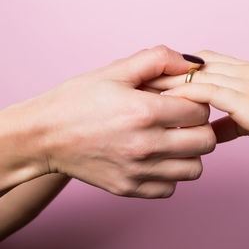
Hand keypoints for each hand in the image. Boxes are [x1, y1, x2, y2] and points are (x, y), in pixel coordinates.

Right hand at [2, 45, 215, 197]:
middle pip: (205, 141)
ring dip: (190, 152)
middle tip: (182, 120)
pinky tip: (157, 159)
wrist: (43, 136)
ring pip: (195, 168)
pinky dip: (171, 173)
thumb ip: (158, 59)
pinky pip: (171, 188)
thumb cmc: (78, 100)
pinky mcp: (129, 189)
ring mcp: (138, 171)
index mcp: (144, 112)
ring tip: (173, 140)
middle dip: (200, 126)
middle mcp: (145, 145)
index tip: (183, 101)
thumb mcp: (115, 71)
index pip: (200, 111)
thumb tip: (192, 63)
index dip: (197, 102)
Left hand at [147, 50, 248, 174]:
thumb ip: (234, 121)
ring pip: (200, 75)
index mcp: (248, 72)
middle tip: (141, 87)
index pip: (204, 62)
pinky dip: (187, 96)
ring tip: (145, 95)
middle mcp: (247, 72)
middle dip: (167, 74)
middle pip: (196, 65)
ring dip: (171, 84)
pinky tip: (169, 105)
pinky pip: (211, 93)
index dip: (178, 71)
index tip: (156, 85)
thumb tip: (212, 129)